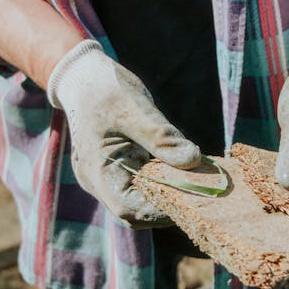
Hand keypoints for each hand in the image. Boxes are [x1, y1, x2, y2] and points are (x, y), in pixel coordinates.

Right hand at [47, 40, 200, 227]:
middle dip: (169, 204)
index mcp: (97, 171)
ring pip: (143, 198)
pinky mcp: (121, 168)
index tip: (193, 199)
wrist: (84, 76)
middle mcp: (100, 181)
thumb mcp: (135, 108)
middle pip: (138, 210)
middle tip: (204, 192)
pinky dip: (165, 179)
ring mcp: (109, 177)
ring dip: (170, 192)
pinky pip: (144, 183)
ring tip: (199, 180)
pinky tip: (187, 169)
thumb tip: (193, 160)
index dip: (160, 212)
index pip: (128, 209)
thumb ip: (162, 137)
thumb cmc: (105, 88)